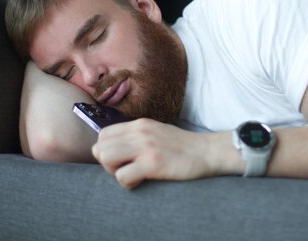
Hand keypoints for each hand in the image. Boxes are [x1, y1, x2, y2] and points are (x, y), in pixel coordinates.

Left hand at [92, 118, 239, 188]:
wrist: (207, 151)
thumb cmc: (183, 146)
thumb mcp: (157, 131)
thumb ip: (137, 135)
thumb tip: (115, 146)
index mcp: (140, 124)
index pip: (103, 134)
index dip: (106, 150)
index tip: (120, 159)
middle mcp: (140, 132)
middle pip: (100, 147)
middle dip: (106, 163)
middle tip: (123, 169)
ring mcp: (146, 147)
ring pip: (106, 159)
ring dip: (114, 172)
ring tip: (131, 174)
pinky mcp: (153, 163)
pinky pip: (122, 176)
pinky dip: (127, 182)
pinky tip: (141, 180)